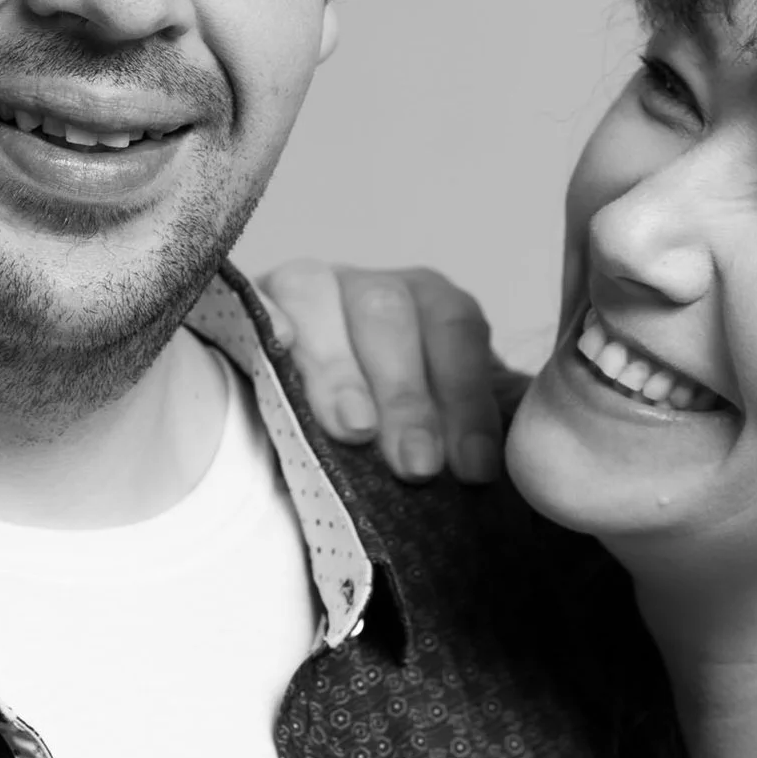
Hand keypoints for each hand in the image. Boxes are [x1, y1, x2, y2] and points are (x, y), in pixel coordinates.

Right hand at [257, 261, 505, 481]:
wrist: (314, 445)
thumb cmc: (397, 445)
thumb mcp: (449, 438)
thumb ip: (478, 439)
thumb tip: (509, 469)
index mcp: (429, 307)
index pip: (456, 328)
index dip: (468, 398)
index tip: (474, 470)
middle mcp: (367, 288)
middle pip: (387, 311)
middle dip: (406, 394)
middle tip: (416, 466)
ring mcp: (303, 291)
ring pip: (317, 294)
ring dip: (339, 366)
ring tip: (355, 430)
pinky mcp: (247, 307)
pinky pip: (252, 298)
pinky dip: (266, 318)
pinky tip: (277, 347)